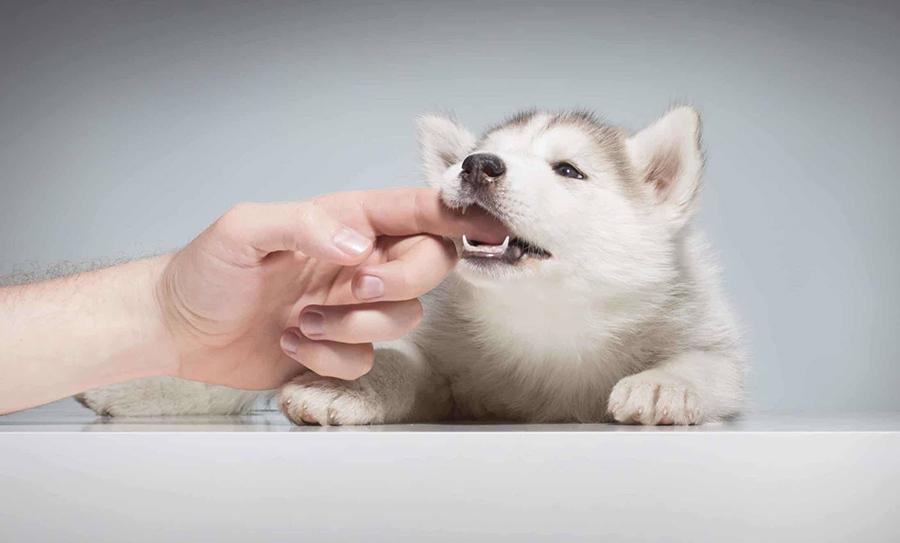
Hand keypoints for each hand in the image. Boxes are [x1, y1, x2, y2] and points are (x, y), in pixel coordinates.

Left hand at [157, 188, 504, 388]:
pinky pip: (365, 359)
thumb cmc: (204, 271)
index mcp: (346, 222)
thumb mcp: (244, 230)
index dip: (458, 214)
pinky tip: (292, 344)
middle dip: (400, 283)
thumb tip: (359, 247)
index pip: (416, 211)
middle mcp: (359, 262)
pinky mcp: (339, 348)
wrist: (177, 330)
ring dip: (355, 326)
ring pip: (404, 318)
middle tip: (355, 288)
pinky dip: (330, 357)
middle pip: (430, 265)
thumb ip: (305, 224)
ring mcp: (351, 307)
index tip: (489, 225)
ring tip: (301, 322)